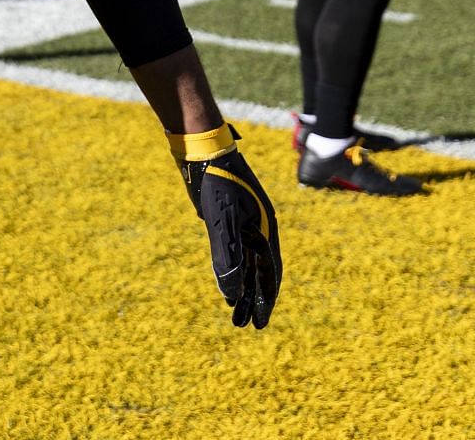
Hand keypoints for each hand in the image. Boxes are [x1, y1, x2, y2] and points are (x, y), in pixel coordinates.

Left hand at [173, 125, 281, 329]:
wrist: (204, 152)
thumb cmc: (218, 184)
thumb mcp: (223, 223)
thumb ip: (227, 258)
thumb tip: (232, 293)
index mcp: (265, 231)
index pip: (269, 274)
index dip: (265, 299)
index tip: (260, 322)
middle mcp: (259, 231)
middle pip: (259, 273)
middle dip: (253, 299)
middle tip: (246, 324)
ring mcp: (244, 225)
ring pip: (245, 264)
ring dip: (241, 287)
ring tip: (234, 312)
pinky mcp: (228, 220)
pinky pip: (234, 252)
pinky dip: (232, 270)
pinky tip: (225, 284)